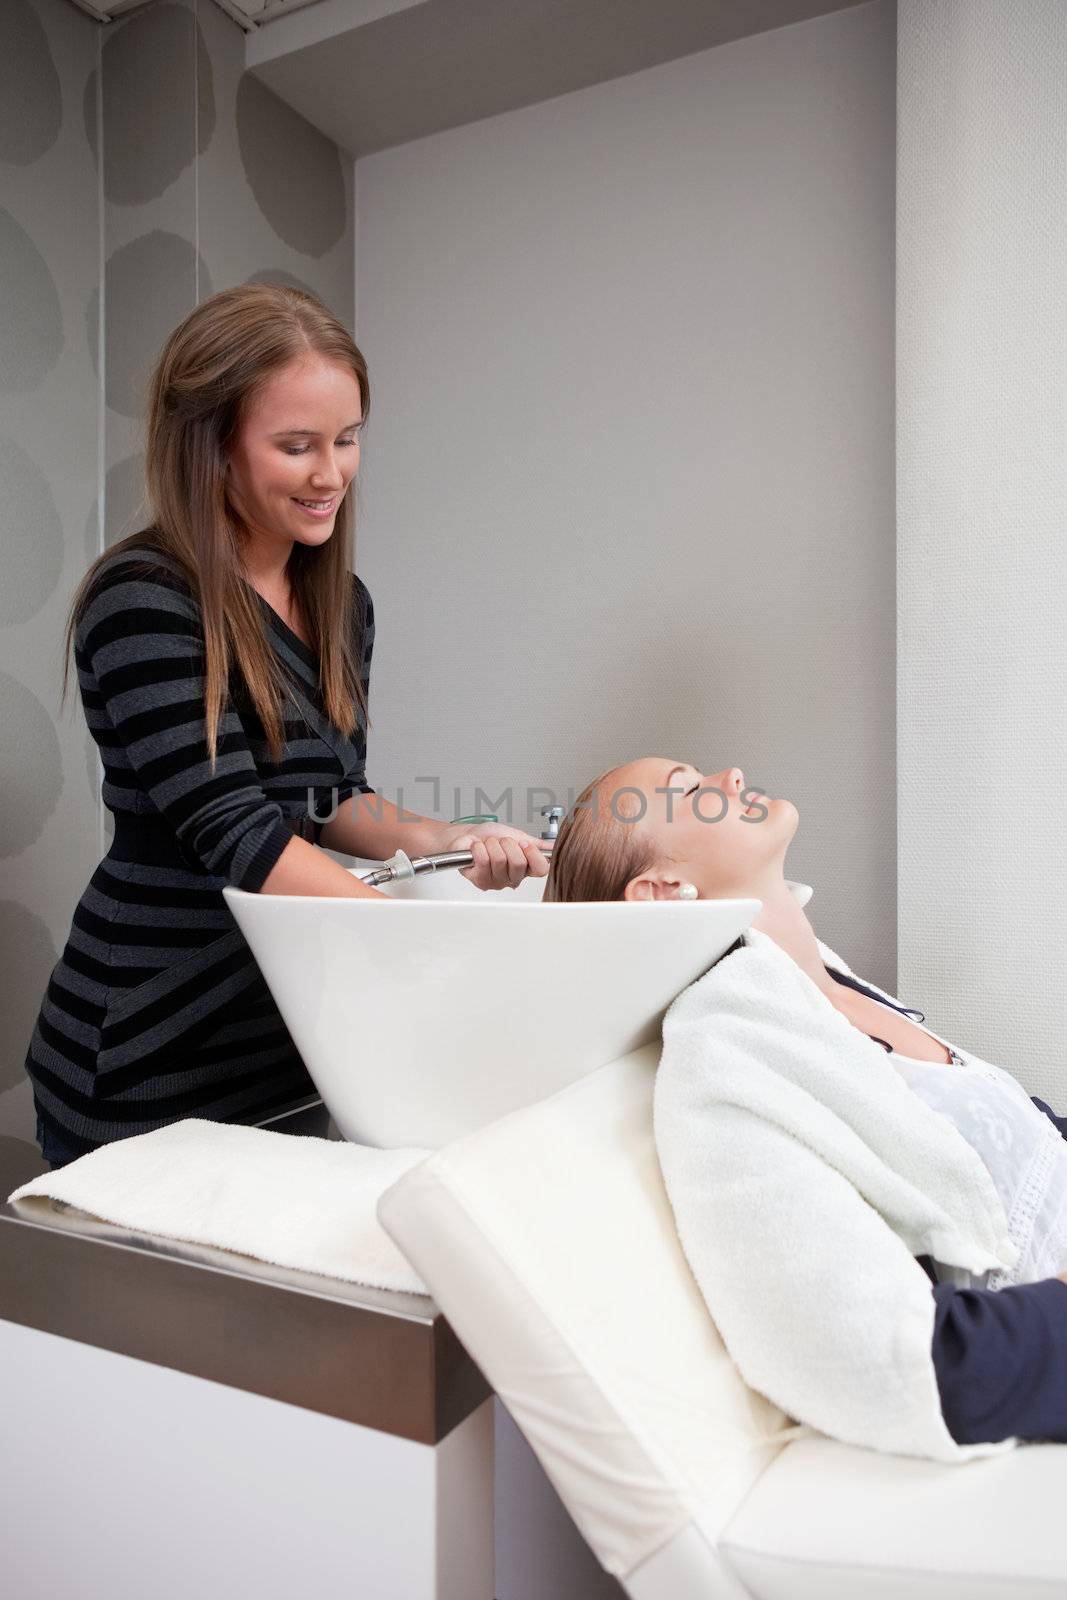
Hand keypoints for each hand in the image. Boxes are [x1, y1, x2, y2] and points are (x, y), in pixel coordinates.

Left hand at [428, 821, 551, 891]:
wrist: (468, 835)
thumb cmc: (489, 836)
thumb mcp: (517, 835)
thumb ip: (537, 844)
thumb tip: (554, 847)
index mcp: (525, 868)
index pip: (541, 869)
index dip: (533, 854)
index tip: (524, 844)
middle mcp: (512, 878)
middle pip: (519, 863)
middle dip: (508, 844)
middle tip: (501, 842)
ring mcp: (496, 882)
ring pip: (500, 860)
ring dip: (492, 845)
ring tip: (488, 845)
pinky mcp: (480, 881)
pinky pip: (484, 860)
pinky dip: (479, 849)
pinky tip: (477, 850)